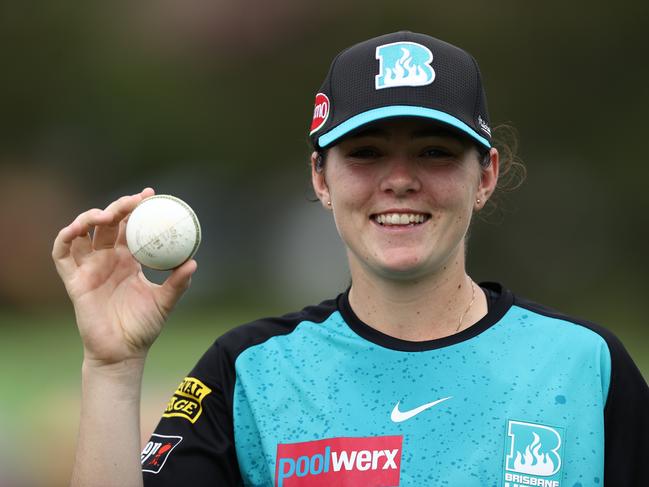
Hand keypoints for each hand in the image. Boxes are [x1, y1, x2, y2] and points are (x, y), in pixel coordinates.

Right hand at [52, 188, 196, 365]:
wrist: (123, 353)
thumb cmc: (144, 327)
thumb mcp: (165, 302)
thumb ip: (178, 283)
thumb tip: (193, 262)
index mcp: (129, 260)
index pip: (130, 227)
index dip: (137, 209)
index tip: (151, 195)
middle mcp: (107, 259)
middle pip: (107, 224)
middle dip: (119, 207)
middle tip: (135, 200)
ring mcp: (89, 268)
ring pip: (82, 233)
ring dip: (90, 218)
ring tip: (107, 215)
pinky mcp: (74, 281)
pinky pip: (62, 254)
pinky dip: (65, 237)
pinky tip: (77, 229)